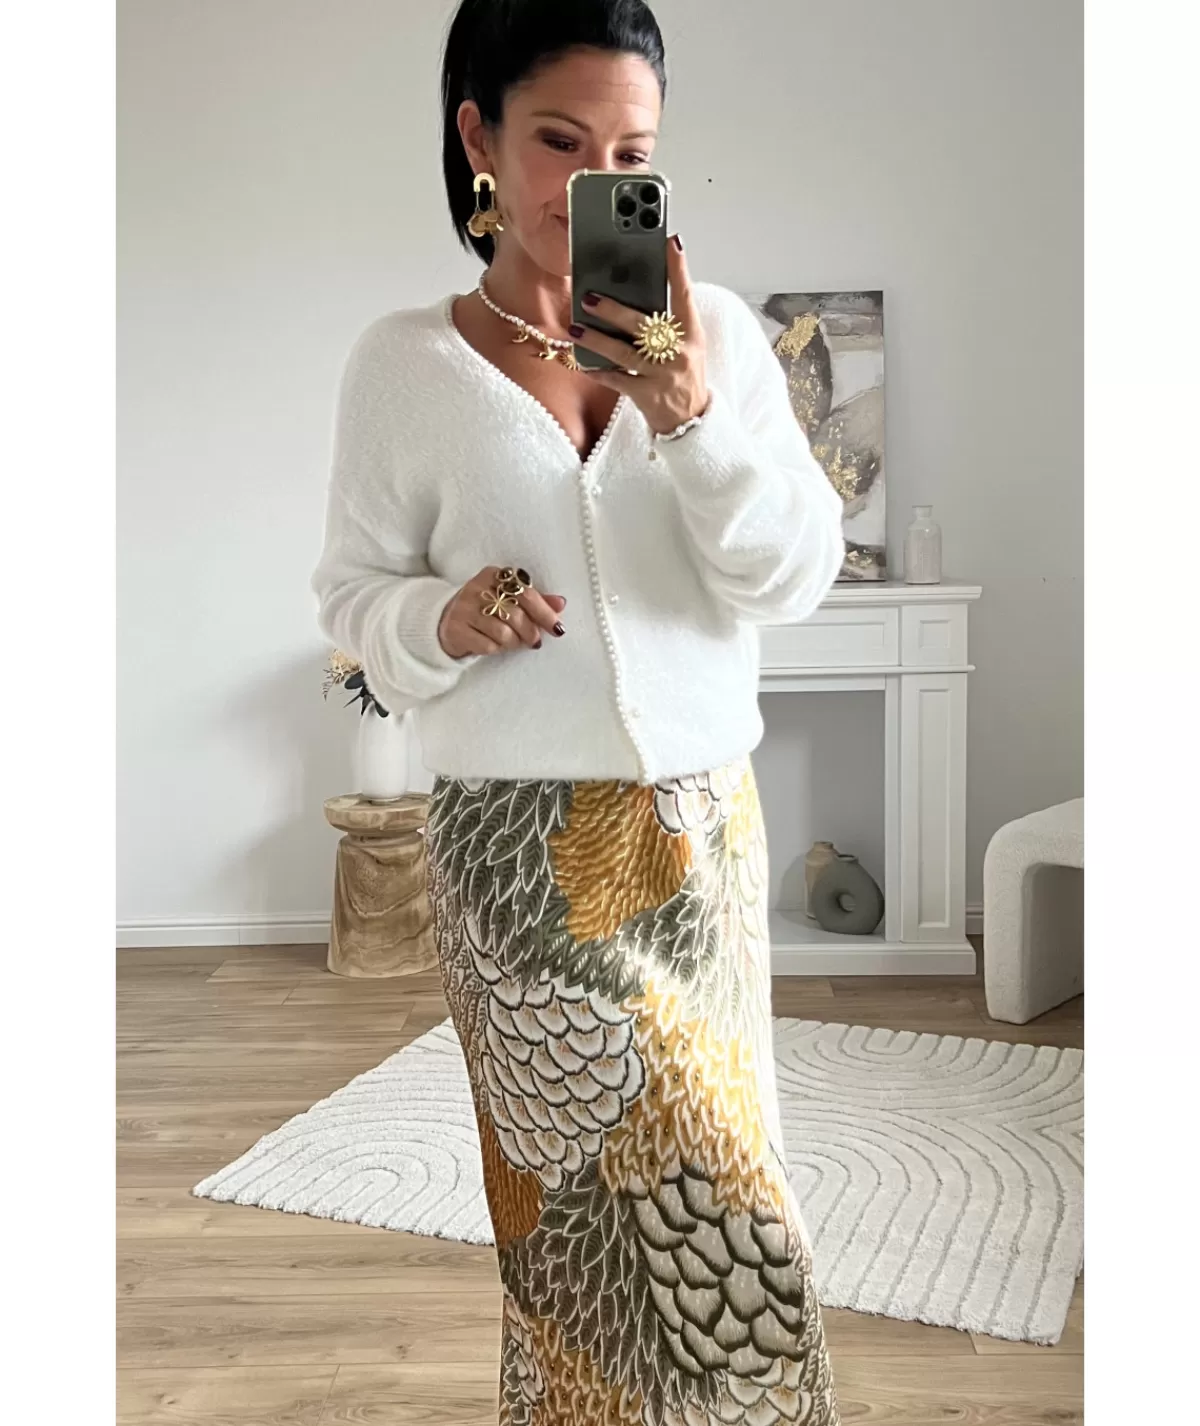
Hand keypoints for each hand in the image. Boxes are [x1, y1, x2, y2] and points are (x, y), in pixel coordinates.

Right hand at [437, 566, 566, 658]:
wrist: (448, 621)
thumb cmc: (486, 609)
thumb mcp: (509, 599)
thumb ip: (535, 600)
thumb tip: (561, 603)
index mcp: (493, 575)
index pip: (526, 593)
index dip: (544, 613)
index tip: (557, 629)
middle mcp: (477, 588)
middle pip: (516, 614)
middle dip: (531, 632)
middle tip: (535, 641)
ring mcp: (464, 608)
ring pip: (503, 633)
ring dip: (514, 642)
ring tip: (512, 642)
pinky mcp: (456, 629)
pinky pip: (488, 645)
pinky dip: (497, 649)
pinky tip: (494, 645)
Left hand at [568, 234, 708, 435]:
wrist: (691, 420)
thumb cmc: (685, 376)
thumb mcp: (689, 345)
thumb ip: (671, 321)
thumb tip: (639, 292)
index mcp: (691, 334)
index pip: (685, 295)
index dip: (679, 269)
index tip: (670, 243)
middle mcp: (678, 351)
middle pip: (643, 324)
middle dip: (614, 310)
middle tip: (589, 297)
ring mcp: (662, 374)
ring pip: (624, 352)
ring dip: (597, 339)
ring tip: (576, 329)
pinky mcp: (647, 395)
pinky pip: (617, 379)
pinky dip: (599, 371)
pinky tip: (584, 363)